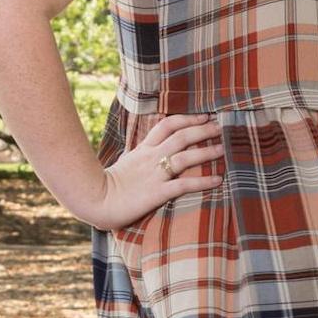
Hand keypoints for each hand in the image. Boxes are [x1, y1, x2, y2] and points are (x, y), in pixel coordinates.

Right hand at [85, 113, 222, 229]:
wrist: (94, 201)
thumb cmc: (106, 186)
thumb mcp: (125, 164)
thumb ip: (139, 157)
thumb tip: (150, 152)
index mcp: (142, 150)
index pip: (166, 126)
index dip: (186, 118)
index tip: (204, 115)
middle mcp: (150, 158)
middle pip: (180, 137)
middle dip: (202, 129)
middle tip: (220, 125)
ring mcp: (154, 175)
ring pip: (184, 157)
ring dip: (206, 152)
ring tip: (223, 149)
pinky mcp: (157, 193)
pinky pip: (183, 185)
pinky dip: (202, 182)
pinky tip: (218, 180)